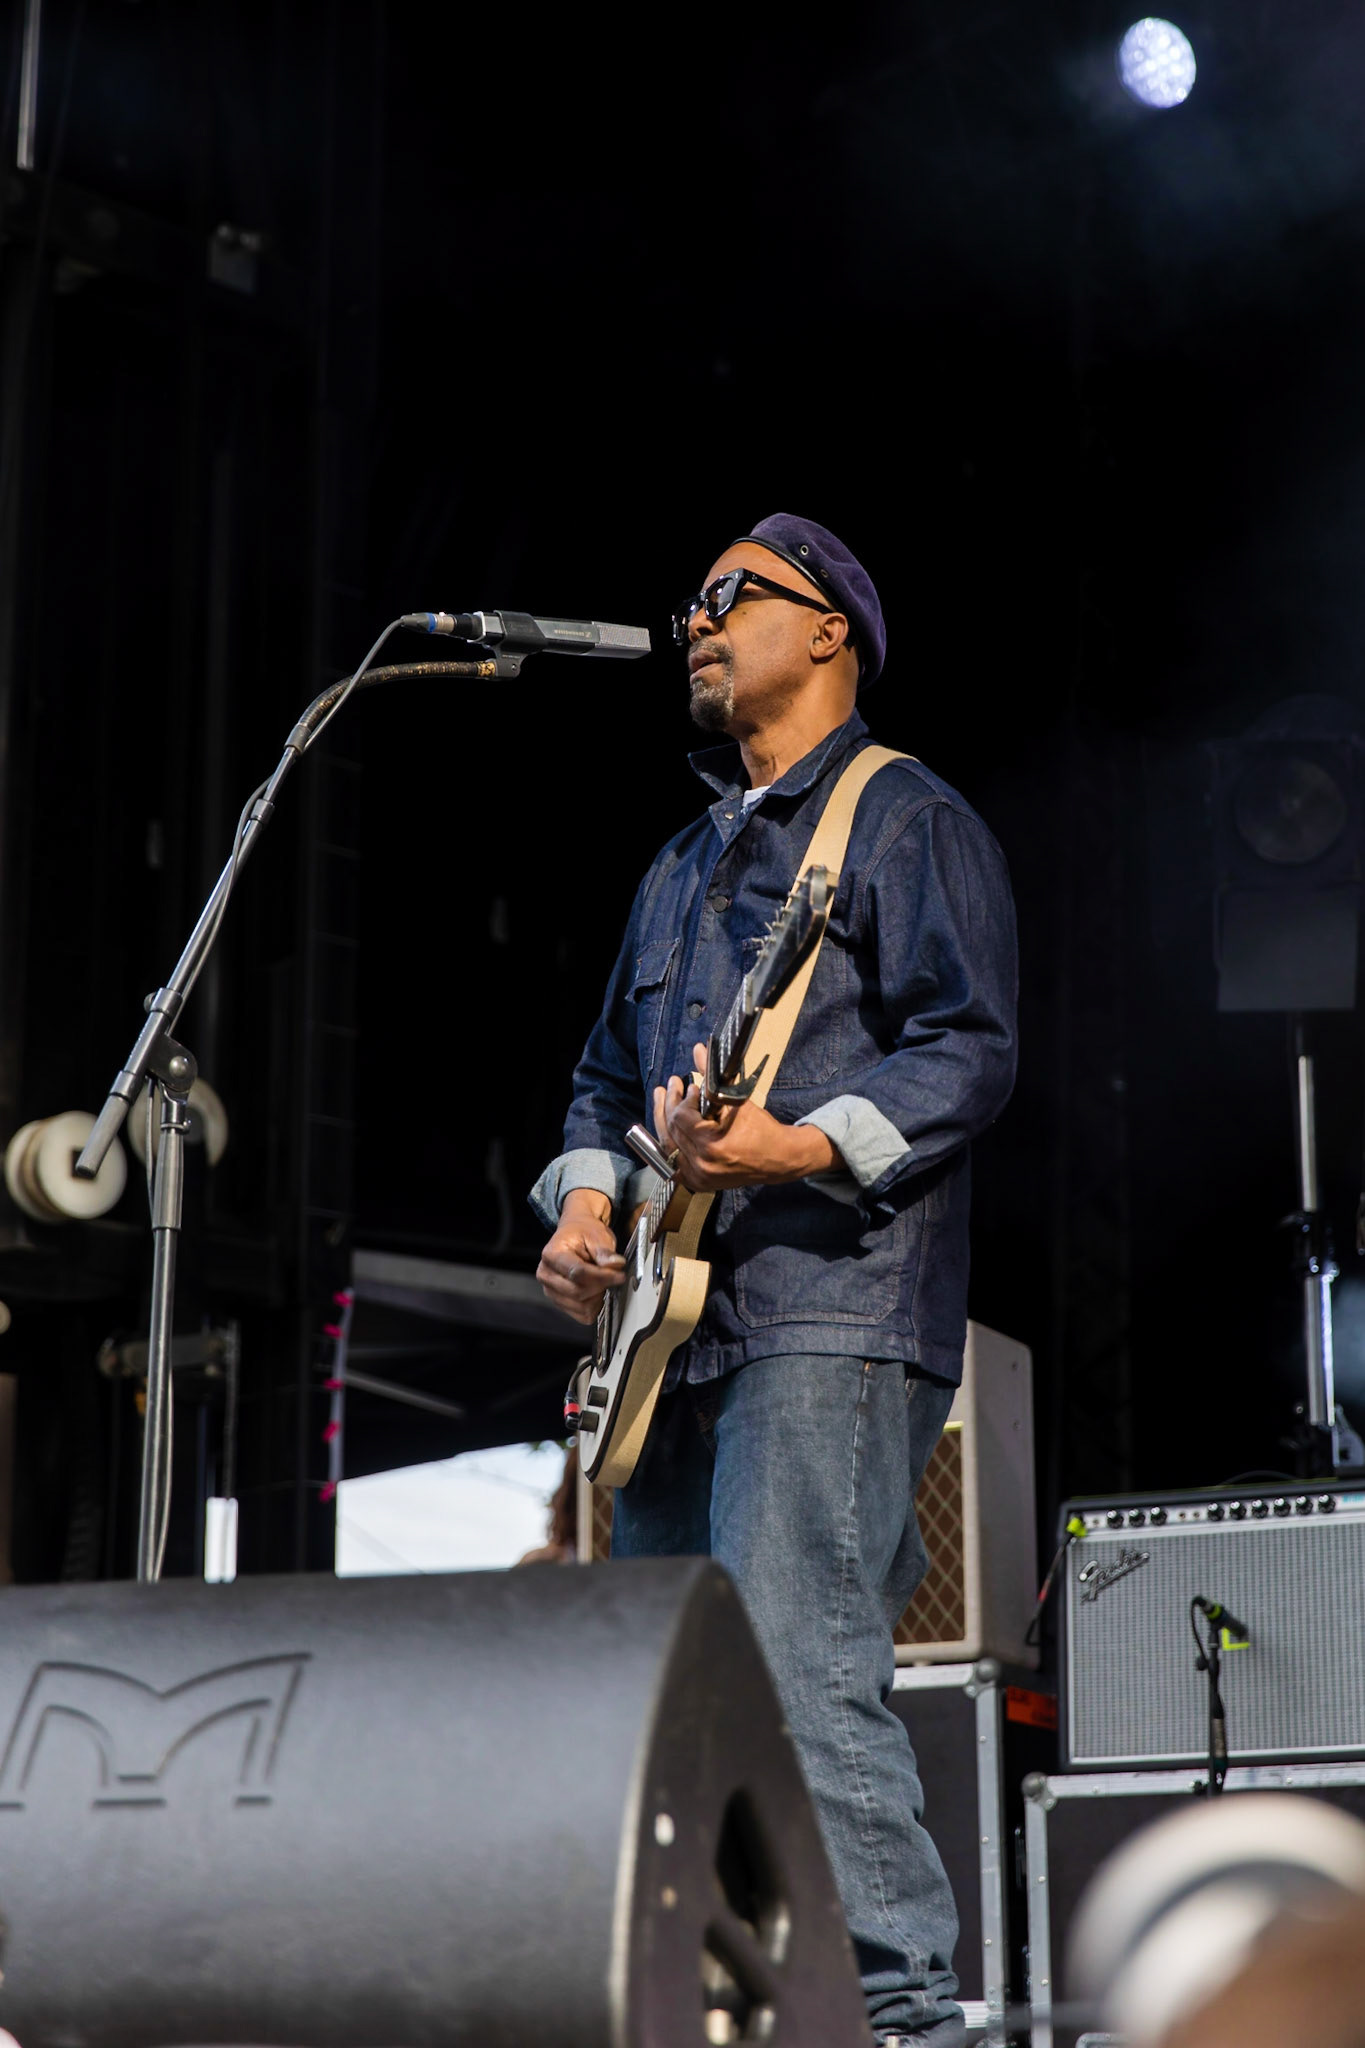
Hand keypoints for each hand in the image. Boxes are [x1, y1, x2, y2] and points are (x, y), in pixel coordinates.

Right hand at [536, 1188, 626, 1324]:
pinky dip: (595, 1306)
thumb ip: (604, 1252)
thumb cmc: (583, 1233)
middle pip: (578, 1292)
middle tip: (615, 1276)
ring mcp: (551, 1291)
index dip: (602, 1276)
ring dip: (598, 1297)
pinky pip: (582, 1315)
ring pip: (581, 1307)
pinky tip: (597, 1291)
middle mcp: (546, 1275)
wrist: (575, 1235)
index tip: (620, 1275)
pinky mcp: (560, 1302)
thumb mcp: (596, 1235)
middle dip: (601, 1286)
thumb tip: (616, 1265)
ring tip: (603, 1281)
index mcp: (551, 1254)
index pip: (577, 1273)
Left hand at [653, 1042, 839, 1192]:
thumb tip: (699, 1050)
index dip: (683, 1099)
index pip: (680, 1118)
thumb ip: (713, 1076)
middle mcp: (702, 1165)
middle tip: (672, 1086)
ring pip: (667, 1147)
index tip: (691, 1087)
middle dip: (669, 1105)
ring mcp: (699, 1176)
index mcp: (712, 1146)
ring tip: (662, 1099)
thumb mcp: (737, 1100)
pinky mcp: (699, 1182)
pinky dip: (669, 1145)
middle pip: (671, 1131)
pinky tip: (666, 1129)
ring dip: (663, 1121)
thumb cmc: (763, 1129)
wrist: (779, 1158)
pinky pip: (673, 1163)